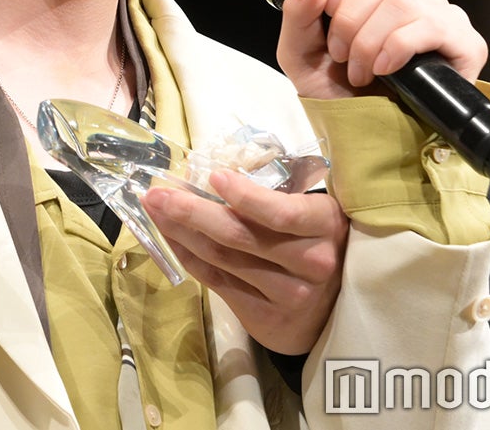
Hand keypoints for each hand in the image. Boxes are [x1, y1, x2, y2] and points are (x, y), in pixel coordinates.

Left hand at [144, 172, 347, 354]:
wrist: (335, 309)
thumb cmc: (315, 241)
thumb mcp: (311, 212)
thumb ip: (274, 194)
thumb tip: (205, 171)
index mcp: (324, 226)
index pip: (282, 213)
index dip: (245, 196)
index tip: (213, 175)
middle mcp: (311, 263)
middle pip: (239, 236)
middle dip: (191, 211)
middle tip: (158, 192)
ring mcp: (288, 295)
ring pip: (221, 259)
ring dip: (180, 231)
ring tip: (155, 208)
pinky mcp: (265, 318)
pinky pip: (216, 282)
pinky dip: (187, 256)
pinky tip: (170, 236)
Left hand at [276, 0, 487, 99]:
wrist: (366, 136)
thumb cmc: (338, 92)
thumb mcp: (300, 52)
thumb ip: (298, 12)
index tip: (328, 9)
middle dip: (349, 22)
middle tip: (342, 56)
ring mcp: (441, 17)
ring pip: (402, 2)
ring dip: (370, 42)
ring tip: (362, 71)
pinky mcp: (465, 43)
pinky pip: (429, 26)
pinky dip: (397, 48)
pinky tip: (387, 70)